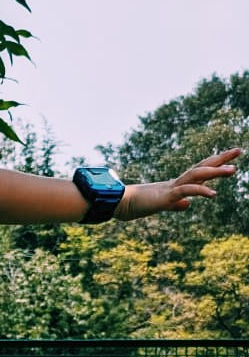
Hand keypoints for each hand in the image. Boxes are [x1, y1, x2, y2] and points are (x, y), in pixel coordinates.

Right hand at [116, 148, 241, 219]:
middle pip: (203, 166)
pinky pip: (186, 191)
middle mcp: (177, 181)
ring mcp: (172, 187)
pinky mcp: (166, 196)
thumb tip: (188, 205)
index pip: (200, 170)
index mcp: (178, 184)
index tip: (232, 156)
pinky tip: (213, 195)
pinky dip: (201, 191)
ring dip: (216, 172)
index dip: (216, 163)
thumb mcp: (163, 205)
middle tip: (239, 150)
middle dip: (221, 159)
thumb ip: (177, 204)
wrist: (120, 203)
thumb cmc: (138, 204)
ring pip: (197, 175)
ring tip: (233, 171)